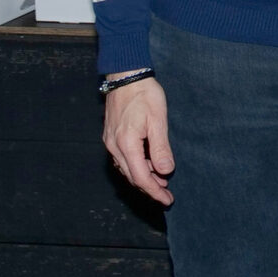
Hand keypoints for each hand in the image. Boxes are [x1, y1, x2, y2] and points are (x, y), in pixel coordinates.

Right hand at [102, 77, 173, 204]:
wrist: (125, 76)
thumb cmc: (144, 94)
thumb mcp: (158, 119)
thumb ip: (160, 147)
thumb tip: (165, 171)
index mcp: (126, 143)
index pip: (140, 176)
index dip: (154, 191)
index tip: (167, 200)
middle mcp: (114, 146)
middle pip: (132, 176)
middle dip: (150, 188)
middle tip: (167, 196)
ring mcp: (110, 142)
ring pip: (126, 169)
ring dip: (143, 178)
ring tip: (161, 183)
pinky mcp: (111, 136)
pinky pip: (123, 159)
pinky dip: (136, 167)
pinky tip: (148, 166)